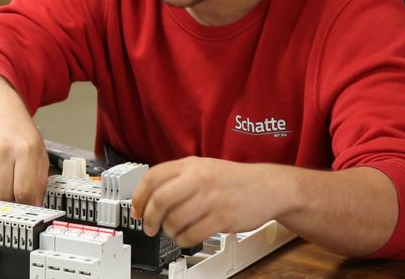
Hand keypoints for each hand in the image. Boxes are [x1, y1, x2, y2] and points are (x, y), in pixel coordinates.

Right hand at [0, 74, 48, 205]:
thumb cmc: (19, 133)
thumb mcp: (38, 152)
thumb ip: (39, 179)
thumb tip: (35, 205)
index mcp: (25, 149)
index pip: (24, 190)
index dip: (26, 203)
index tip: (27, 205)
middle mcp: (2, 150)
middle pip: (4, 194)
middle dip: (11, 198)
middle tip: (14, 190)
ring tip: (3, 177)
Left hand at [131, 157, 284, 247]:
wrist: (268, 186)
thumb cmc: (233, 179)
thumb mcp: (204, 167)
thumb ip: (178, 178)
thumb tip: (148, 197)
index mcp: (191, 164)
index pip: (152, 177)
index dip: (138, 196)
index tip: (136, 210)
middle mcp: (199, 178)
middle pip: (160, 200)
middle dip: (149, 218)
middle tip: (149, 226)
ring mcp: (211, 198)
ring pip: (174, 220)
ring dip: (168, 231)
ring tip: (173, 231)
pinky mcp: (222, 218)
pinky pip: (192, 234)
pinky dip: (183, 240)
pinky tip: (186, 237)